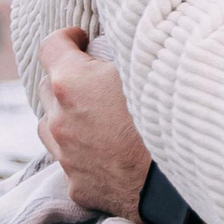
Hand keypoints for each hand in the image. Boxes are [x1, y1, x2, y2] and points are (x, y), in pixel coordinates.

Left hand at [35, 28, 150, 220]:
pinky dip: (82, 151)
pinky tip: (108, 149)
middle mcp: (60, 119)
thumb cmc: (168, 113)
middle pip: (47, 87)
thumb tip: (115, 41)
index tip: (84, 39)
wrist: (177, 181)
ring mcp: (66, 156)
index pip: (50, 45)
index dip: (68, 37)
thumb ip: (120, 50)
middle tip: (96, 78)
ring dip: (66, 115)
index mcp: (72, 82)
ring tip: (96, 114)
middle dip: (67, 78)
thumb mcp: (145, 66)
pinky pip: (70, 161)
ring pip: (50, 126)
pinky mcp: (77, 186)